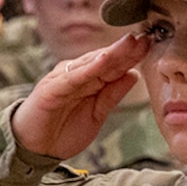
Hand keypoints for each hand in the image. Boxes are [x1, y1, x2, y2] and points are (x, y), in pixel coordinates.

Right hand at [11, 32, 148, 159]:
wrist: (34, 147)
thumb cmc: (63, 129)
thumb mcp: (97, 113)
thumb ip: (113, 94)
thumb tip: (134, 75)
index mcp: (89, 80)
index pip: (115, 65)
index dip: (133, 56)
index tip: (152, 45)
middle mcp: (77, 74)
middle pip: (106, 60)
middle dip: (127, 49)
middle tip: (147, 38)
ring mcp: (64, 79)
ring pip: (92, 63)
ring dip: (112, 52)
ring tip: (131, 42)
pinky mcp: (52, 88)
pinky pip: (74, 77)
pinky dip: (89, 68)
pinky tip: (104, 59)